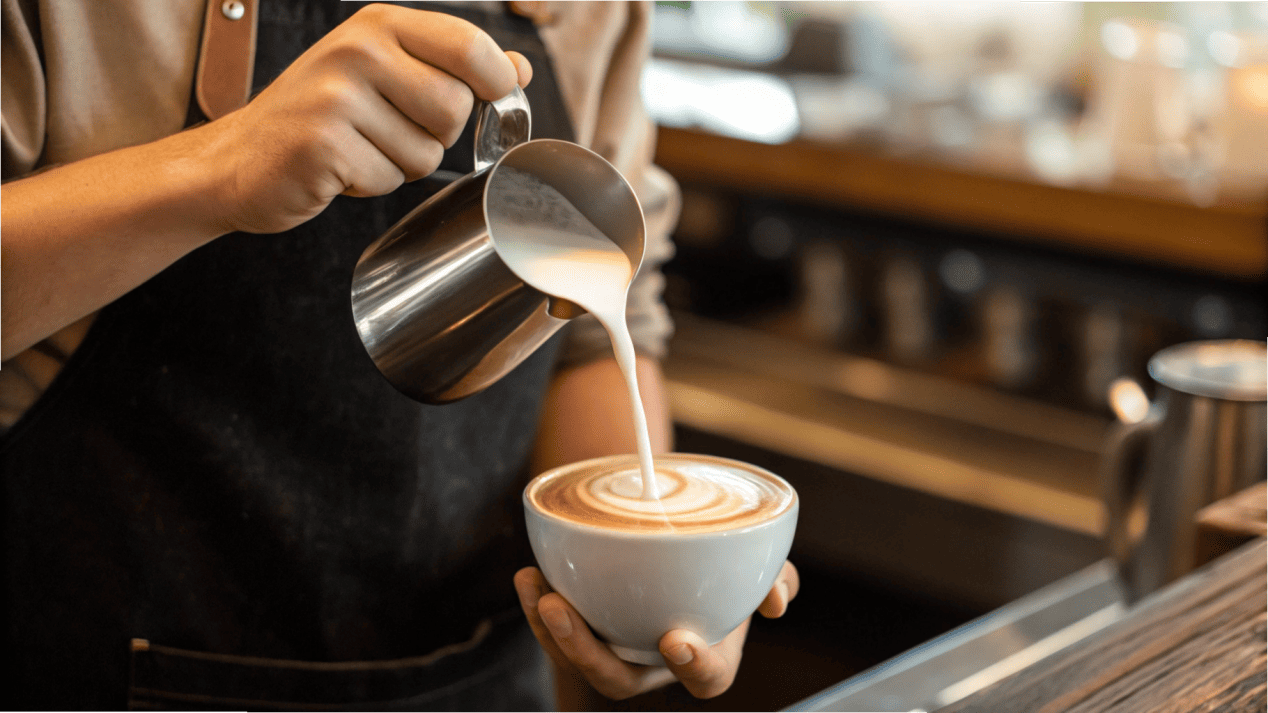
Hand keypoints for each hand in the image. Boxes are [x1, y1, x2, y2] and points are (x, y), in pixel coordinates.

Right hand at [201, 4, 532, 234]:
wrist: (239, 159)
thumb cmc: (321, 117)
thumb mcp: (388, 74)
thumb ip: (454, 67)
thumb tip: (519, 68)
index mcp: (378, 25)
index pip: (469, 45)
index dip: (497, 80)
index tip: (493, 97)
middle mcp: (356, 50)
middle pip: (455, 108)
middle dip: (436, 135)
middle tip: (391, 130)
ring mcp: (336, 96)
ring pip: (426, 152)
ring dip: (401, 163)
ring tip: (359, 147)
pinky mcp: (322, 144)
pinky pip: (389, 179)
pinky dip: (371, 185)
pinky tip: (339, 167)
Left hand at [514, 561, 799, 701]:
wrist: (684, 535)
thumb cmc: (726, 560)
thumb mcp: (760, 563)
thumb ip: (778, 577)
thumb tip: (776, 599)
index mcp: (705, 656)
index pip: (706, 679)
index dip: (694, 665)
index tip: (677, 637)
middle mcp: (654, 662)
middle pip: (617, 680)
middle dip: (583, 652)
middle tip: (559, 608)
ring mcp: (617, 650)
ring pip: (578, 660)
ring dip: (549, 631)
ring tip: (534, 586)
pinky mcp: (588, 630)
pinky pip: (557, 633)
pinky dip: (536, 608)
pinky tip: (530, 573)